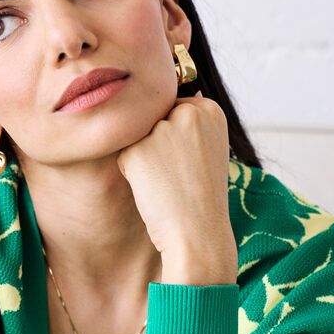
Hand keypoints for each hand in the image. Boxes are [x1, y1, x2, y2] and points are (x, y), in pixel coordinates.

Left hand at [115, 90, 233, 260]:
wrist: (199, 234)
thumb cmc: (202, 197)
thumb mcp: (208, 149)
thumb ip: (188, 123)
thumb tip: (156, 99)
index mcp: (210, 109)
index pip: (174, 109)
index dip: (178, 140)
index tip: (191, 164)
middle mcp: (188, 112)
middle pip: (154, 120)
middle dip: (159, 146)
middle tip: (179, 176)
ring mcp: (163, 129)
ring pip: (137, 136)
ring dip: (144, 159)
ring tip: (168, 182)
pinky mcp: (138, 150)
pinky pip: (123, 154)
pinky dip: (132, 173)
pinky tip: (154, 189)